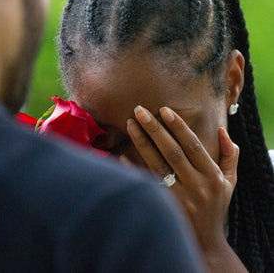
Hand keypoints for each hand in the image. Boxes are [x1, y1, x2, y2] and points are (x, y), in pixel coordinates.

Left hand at [126, 105, 238, 252]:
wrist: (206, 241)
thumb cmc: (216, 205)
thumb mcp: (230, 181)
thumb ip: (230, 155)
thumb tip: (222, 130)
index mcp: (213, 176)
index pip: (193, 145)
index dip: (178, 126)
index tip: (164, 110)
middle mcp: (197, 186)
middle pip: (172, 151)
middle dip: (155, 129)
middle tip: (139, 110)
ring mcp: (180, 198)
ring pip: (157, 165)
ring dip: (142, 143)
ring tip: (130, 124)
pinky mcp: (165, 207)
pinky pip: (147, 184)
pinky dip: (133, 170)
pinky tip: (121, 155)